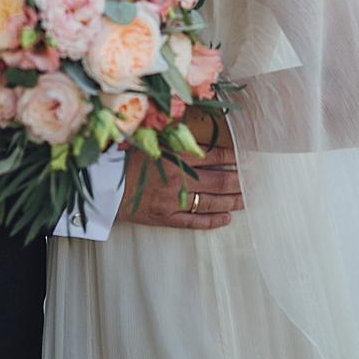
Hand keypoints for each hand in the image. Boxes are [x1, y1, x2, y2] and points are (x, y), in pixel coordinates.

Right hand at [120, 144, 243, 229]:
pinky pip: (194, 222)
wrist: (103, 186)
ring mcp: (174, 201)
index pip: (214, 157)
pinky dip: (212, 221)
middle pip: (218, 182)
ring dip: (232, 201)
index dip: (233, 158)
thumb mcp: (151, 143)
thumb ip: (174, 140)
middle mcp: (179, 180)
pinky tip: (226, 218)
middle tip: (255, 181)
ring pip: (211, 203)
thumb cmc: (124, 160)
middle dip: (239, 181)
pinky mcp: (166, 218)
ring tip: (247, 199)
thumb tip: (196, 136)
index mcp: (176, 157)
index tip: (247, 157)